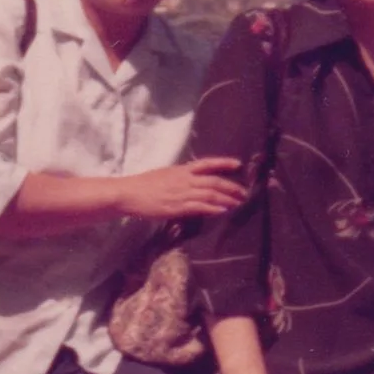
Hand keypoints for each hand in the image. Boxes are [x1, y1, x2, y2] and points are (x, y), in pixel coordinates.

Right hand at [115, 157, 245, 220]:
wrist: (129, 193)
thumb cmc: (144, 185)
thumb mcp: (165, 175)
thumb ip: (180, 177)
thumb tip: (193, 181)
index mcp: (181, 170)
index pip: (207, 163)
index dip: (223, 163)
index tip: (238, 164)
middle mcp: (184, 179)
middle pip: (213, 181)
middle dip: (231, 187)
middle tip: (244, 192)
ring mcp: (181, 193)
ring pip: (209, 194)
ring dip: (226, 199)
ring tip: (238, 203)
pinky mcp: (177, 207)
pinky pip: (199, 206)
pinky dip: (213, 208)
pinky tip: (223, 211)